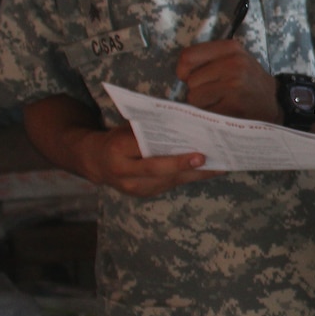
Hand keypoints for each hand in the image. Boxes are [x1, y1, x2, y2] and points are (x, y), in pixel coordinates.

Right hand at [76, 123, 219, 197]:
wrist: (95, 161)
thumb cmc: (118, 139)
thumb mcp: (127, 128)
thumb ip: (149, 127)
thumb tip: (185, 121)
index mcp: (118, 149)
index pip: (146, 151)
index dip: (171, 154)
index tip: (194, 150)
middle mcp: (124, 172)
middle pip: (158, 171)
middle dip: (184, 165)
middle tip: (208, 159)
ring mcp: (133, 187)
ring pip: (169, 181)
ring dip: (196, 174)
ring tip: (219, 165)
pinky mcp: (143, 194)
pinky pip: (170, 185)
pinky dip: (189, 178)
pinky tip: (208, 171)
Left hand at [177, 38, 277, 121]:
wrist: (276, 103)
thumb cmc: (248, 81)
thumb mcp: (235, 59)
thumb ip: (209, 59)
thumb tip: (180, 73)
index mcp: (231, 48)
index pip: (188, 56)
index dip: (184, 71)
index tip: (191, 78)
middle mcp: (234, 63)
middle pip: (191, 81)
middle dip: (198, 90)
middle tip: (216, 93)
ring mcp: (234, 85)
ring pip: (195, 98)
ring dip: (203, 104)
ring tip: (221, 102)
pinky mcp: (234, 105)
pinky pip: (205, 112)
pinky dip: (210, 115)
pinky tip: (225, 112)